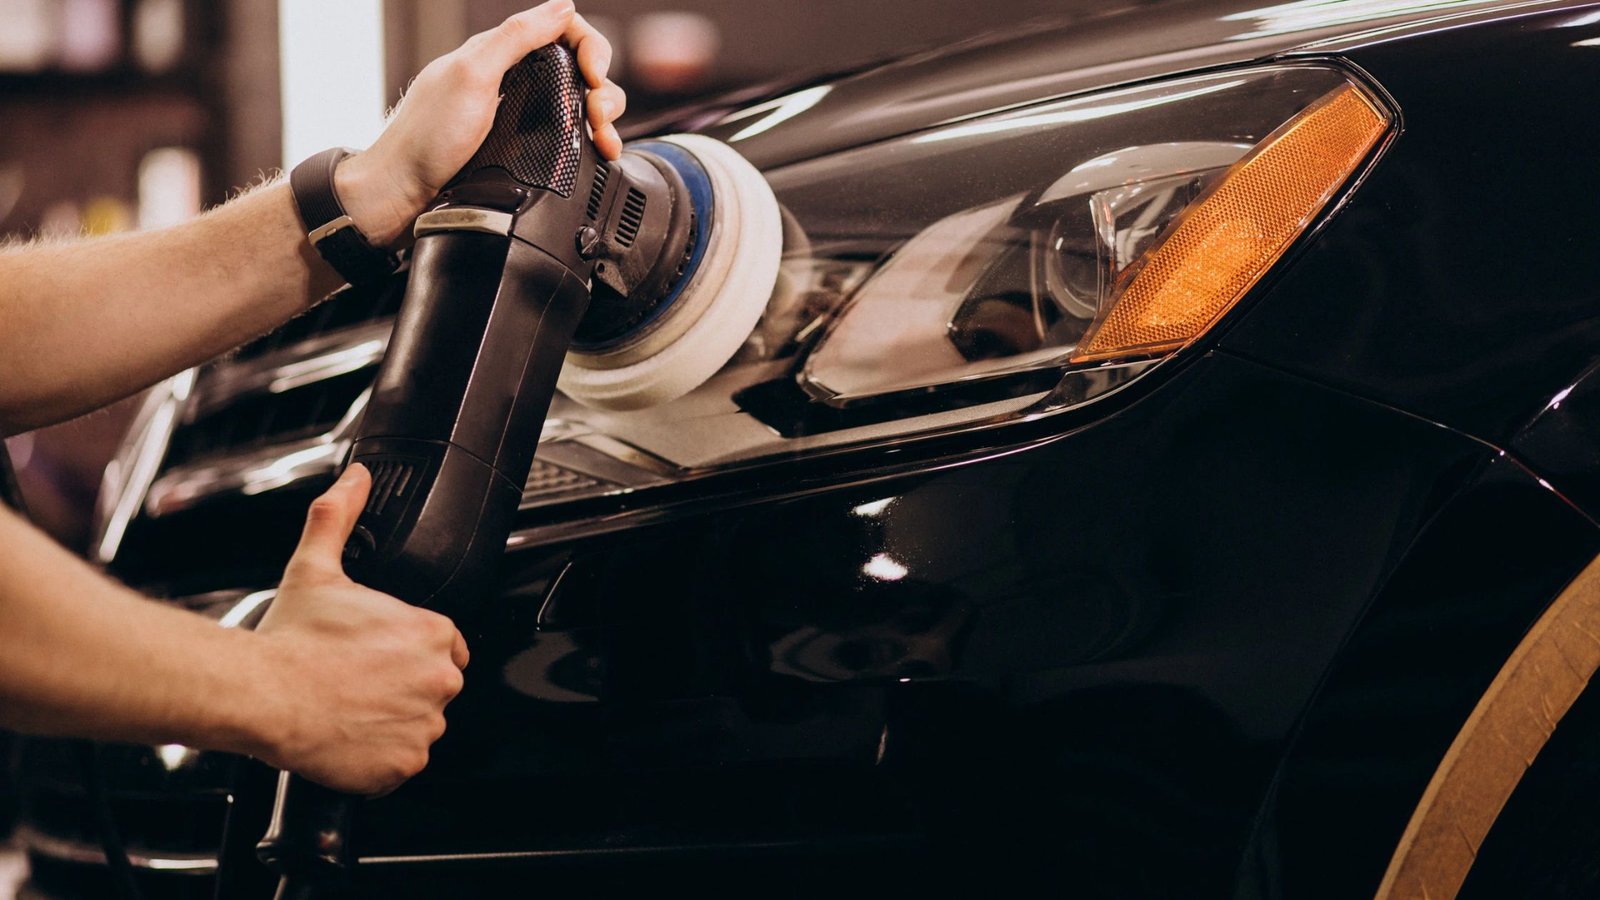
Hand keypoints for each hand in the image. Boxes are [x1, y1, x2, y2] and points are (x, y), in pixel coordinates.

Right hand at [252, 465, 469, 794]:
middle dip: (402, 683)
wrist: (262, 695)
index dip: (407, 649)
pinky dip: (380, 755)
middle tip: (357, 680)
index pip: (442, 643)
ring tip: (350, 705)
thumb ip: (339, 517)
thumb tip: (354, 479)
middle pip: (434, 683)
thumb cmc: (290, 638)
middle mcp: (439, 678)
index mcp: (432, 632)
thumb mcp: (317, 567)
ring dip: (393, 718)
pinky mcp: (405, 762)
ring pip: (420, 722)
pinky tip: (350, 734)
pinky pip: (403, 761)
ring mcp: (424, 724)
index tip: (377, 655)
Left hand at [336, 0, 626, 246]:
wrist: (403, 192)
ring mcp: (522, 116)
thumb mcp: (472, 75)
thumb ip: (516, 38)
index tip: (594, 76)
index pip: (564, 31)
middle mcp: (515, 81)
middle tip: (598, 116)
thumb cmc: (426, 138)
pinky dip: (592, 142)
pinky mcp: (525, 149)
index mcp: (501, 54)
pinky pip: (571, 137)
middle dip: (604, 90)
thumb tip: (562, 8)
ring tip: (605, 141)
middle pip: (581, 70)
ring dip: (605, 119)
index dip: (590, 48)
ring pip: (581, 105)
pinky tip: (600, 153)